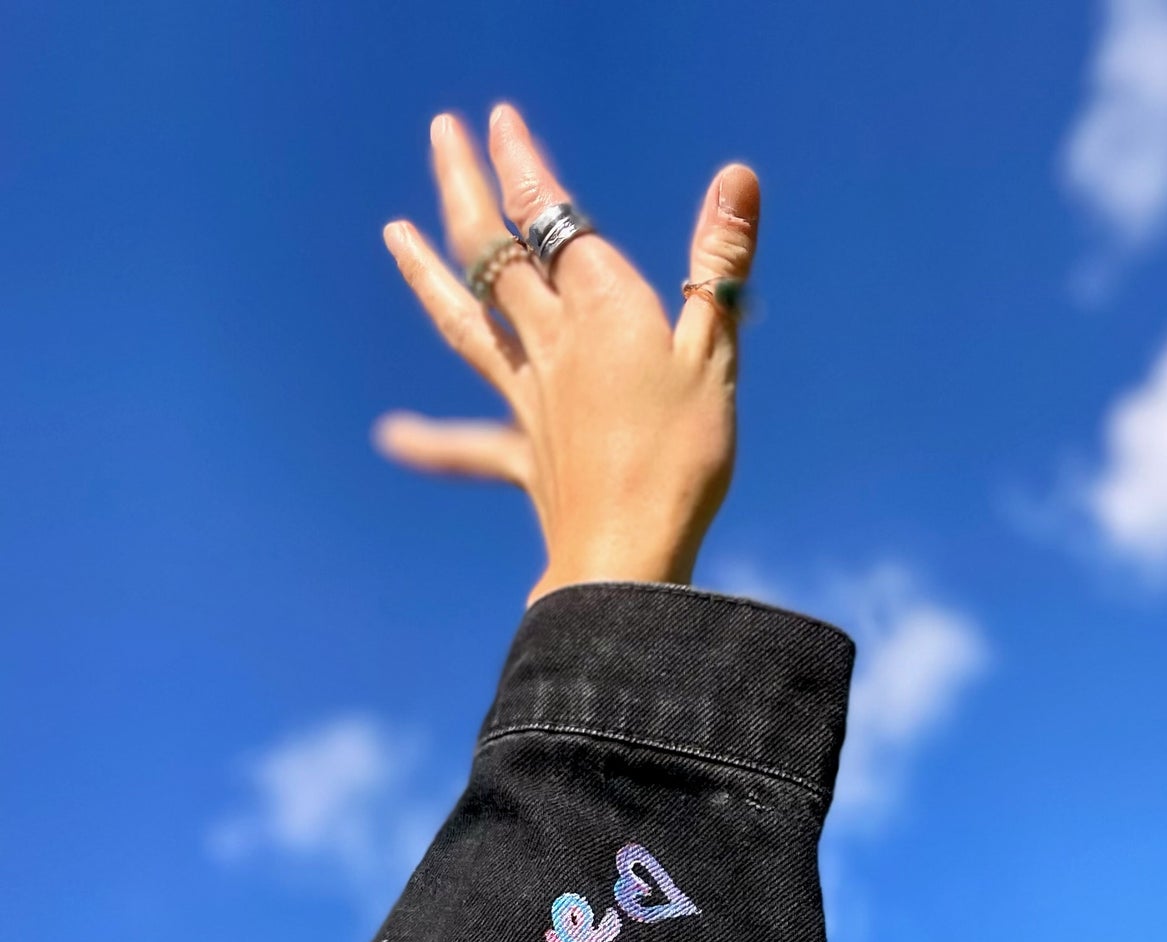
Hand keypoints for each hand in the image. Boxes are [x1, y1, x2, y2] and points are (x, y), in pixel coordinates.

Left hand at [374, 105, 760, 604]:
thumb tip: (735, 176)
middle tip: (442, 133)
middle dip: (466, 188)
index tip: (498, 121)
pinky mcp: (525, 458)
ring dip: (430, 274)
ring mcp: (529, 400)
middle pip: (495, 253)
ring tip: (393, 234)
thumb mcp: (715, 355)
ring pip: (468, 324)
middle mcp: (551, 344)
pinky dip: (431, 442)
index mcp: (599, 310)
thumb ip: (718, 264)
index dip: (522, 166)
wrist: (627, 556)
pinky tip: (393, 436)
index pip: (552, 218)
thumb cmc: (681, 458)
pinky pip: (470, 448)